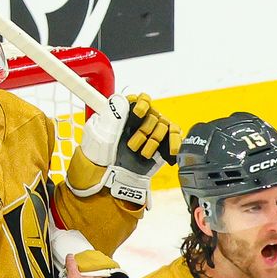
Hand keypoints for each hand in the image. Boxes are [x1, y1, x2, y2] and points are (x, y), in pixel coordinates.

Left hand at [66, 93, 180, 208]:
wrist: (117, 178)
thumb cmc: (105, 157)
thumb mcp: (100, 134)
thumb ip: (110, 116)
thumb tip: (120, 100)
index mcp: (128, 114)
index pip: (141, 99)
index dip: (142, 103)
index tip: (137, 114)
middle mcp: (143, 121)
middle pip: (153, 114)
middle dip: (144, 130)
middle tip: (133, 145)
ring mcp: (155, 133)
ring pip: (163, 126)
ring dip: (153, 141)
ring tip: (143, 154)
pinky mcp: (166, 145)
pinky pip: (176, 136)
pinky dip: (174, 143)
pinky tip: (170, 151)